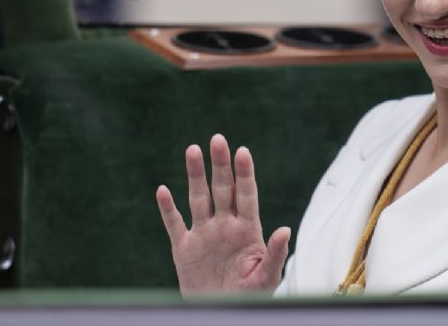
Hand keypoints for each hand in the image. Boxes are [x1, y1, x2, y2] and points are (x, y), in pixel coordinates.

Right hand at [156, 134, 290, 295]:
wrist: (220, 312)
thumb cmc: (249, 297)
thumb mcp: (266, 278)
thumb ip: (275, 254)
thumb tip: (285, 229)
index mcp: (247, 230)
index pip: (246, 195)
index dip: (244, 173)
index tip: (243, 151)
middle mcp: (224, 226)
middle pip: (222, 189)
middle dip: (220, 165)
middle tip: (218, 139)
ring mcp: (203, 235)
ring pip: (198, 198)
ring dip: (195, 175)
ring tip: (192, 149)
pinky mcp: (183, 249)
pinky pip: (174, 224)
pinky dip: (167, 209)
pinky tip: (163, 190)